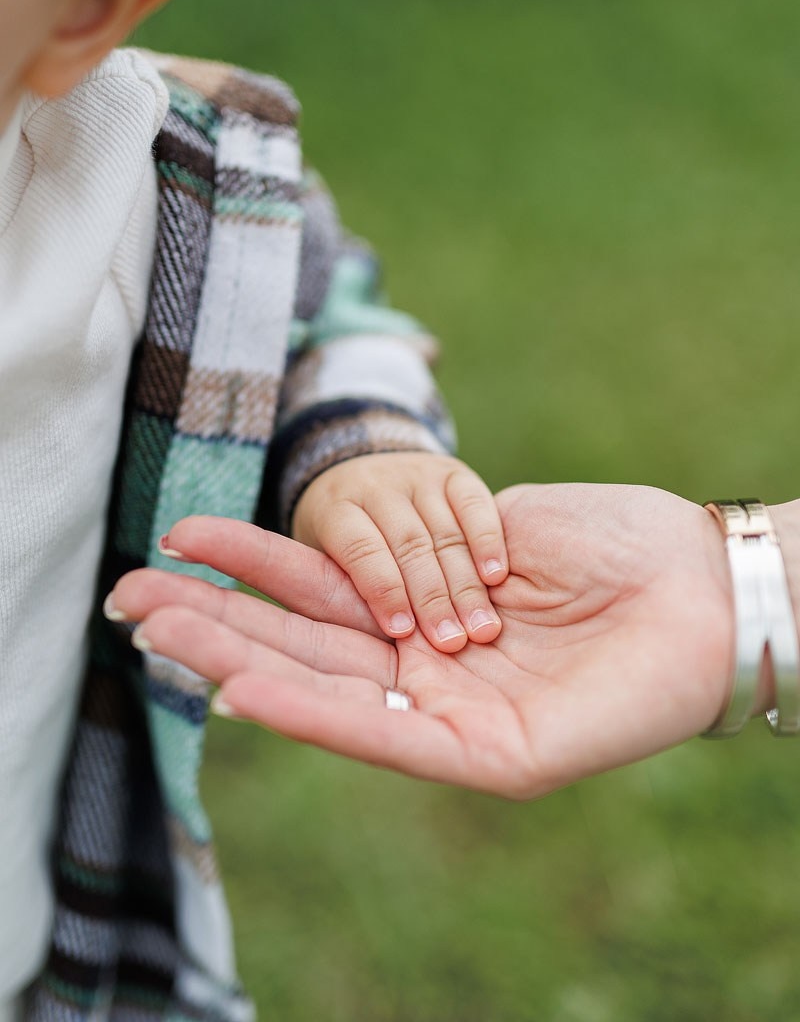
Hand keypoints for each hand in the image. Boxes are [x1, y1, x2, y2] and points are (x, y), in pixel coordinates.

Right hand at [111, 483, 736, 798]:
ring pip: (330, 695)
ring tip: (161, 636)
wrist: (704, 582)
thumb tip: (354, 558)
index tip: (178, 542)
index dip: (247, 570)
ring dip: (240, 665)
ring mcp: (456, 716)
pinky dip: (317, 714)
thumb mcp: (496, 528)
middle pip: (305, 648)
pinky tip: (247, 690)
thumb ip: (419, 554)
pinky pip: (391, 740)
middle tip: (128, 600)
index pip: (319, 595)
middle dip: (215, 624)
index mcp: (428, 613)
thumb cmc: (614, 545)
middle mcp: (430, 671)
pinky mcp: (493, 758)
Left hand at [291, 453, 507, 650]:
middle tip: (451, 642)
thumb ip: (344, 595)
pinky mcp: (453, 472)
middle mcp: (375, 485)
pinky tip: (496, 576)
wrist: (361, 473)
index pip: (362, 550)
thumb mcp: (326, 564)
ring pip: (444, 531)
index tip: (402, 633)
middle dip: (431, 596)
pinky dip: (487, 539)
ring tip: (482, 628)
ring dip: (465, 583)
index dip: (383, 591)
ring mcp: (417, 475)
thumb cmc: (345, 546)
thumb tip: (376, 642)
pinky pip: (474, 503)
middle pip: (408, 545)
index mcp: (335, 508)